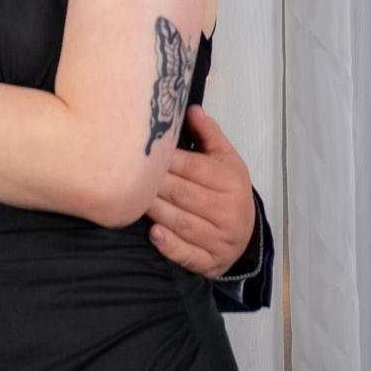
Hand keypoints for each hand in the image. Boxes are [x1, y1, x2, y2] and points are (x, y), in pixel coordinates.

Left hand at [146, 106, 257, 276]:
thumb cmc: (228, 190)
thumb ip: (209, 134)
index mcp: (231, 182)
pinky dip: (168, 245)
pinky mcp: (210, 262)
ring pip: (180, 222)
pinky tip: (152, 232)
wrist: (245, 234)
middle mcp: (228, 211)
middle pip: (182, 194)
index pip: (192, 167)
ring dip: (154, 211)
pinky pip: (186, 254)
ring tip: (131, 199)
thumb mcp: (226, 159)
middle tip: (125, 174)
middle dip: (152, 185)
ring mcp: (220, 239)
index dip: (164, 160)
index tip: (140, 152)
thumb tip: (191, 109)